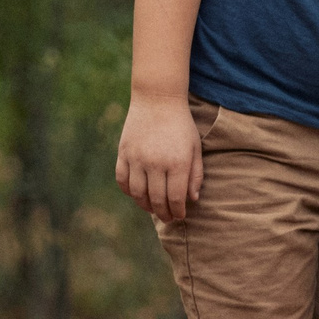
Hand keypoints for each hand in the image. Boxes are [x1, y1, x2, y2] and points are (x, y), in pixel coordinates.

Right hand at [114, 95, 203, 223]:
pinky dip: (129, 191)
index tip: (180, 216)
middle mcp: (155, 163)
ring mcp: (136, 159)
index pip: (176, 198)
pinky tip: (137, 194)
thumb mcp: (195, 148)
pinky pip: (122, 180)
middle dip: (163, 213)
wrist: (157, 101)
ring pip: (138, 194)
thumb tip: (193, 199)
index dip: (178, 211)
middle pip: (156, 199)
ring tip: (153, 208)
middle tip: (168, 218)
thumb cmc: (181, 126)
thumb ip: (195, 175)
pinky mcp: (123, 153)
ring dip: (145, 206)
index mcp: (177, 163)